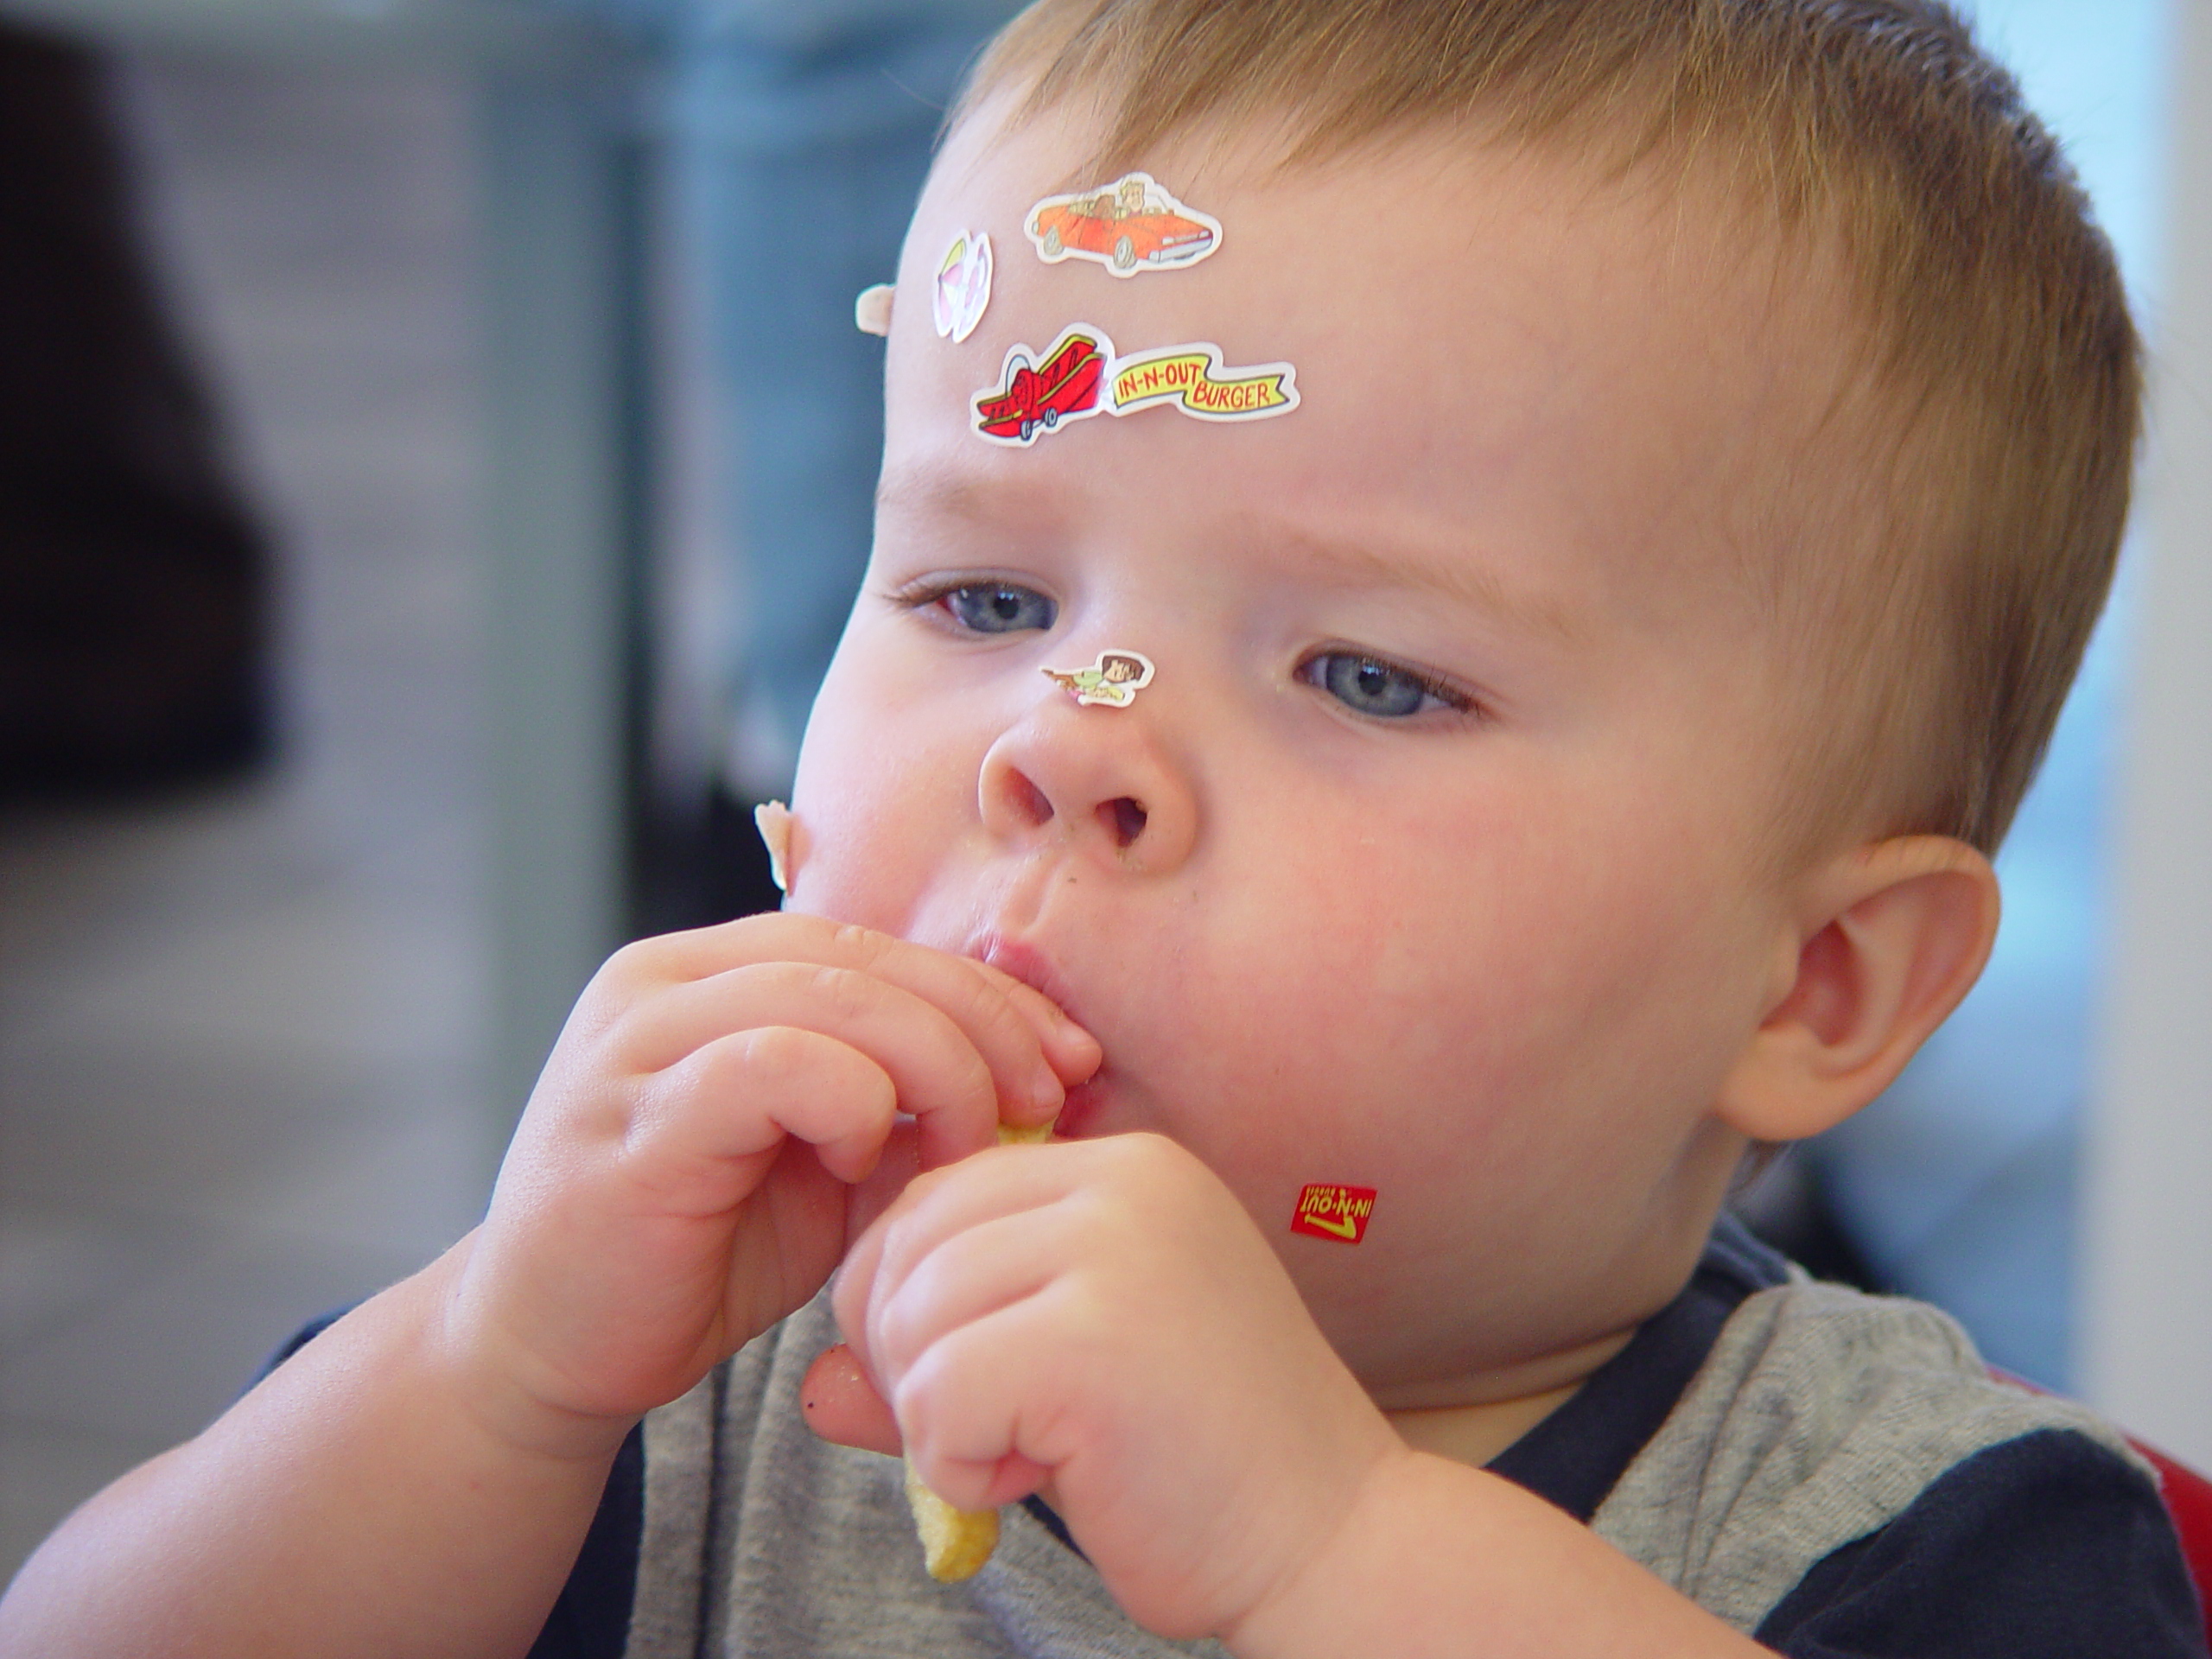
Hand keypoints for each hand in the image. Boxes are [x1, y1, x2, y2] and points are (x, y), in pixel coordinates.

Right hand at [442, 914, 1098, 1456]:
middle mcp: (662, 980)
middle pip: (867, 957)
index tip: (1070, 1057)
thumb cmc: (697, 1251)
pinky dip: (851, 1103)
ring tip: (964, 1145)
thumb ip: (904, 1098)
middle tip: (1046, 1101)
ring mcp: (636, 1042)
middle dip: (983, 1025)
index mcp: (709, 970)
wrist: (550, 1351)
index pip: (877, 943)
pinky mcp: (628, 1118)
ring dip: (934, 1065)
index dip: (988, 991)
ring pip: (832, 996)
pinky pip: (773, 1064)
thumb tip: (1043, 1067)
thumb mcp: (825, 1159)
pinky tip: (865, 1162)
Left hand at [824, 1132, 1402, 1641]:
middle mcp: (1122, 1179)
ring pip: (910, 1314)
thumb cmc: (1197, 1462)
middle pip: (906, 1240)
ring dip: (935, 1415)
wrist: (1332, 1540)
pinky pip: (936, 1392)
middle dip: (907, 1353)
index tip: (976, 1382)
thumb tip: (816, 1381)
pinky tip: (1042, 1478)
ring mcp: (1115, 1246)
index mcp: (1123, 1167)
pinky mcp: (1094, 1333)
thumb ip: (943, 1353)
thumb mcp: (1062, 1376)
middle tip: (995, 1430)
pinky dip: (958, 1464)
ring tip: (1031, 1451)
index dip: (912, 1299)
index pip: (935, 1194)